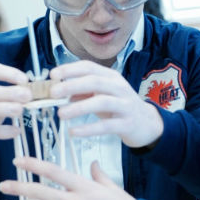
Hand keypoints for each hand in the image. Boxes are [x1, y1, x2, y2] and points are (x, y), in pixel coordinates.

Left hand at [47, 61, 163, 148]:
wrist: (147, 124)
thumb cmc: (120, 107)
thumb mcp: (101, 95)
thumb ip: (83, 92)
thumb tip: (61, 92)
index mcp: (111, 77)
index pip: (89, 67)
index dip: (70, 69)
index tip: (53, 75)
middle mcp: (119, 87)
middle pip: (94, 81)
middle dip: (71, 85)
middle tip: (53, 93)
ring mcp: (125, 105)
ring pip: (101, 102)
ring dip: (78, 107)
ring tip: (61, 114)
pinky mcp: (127, 123)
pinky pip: (106, 125)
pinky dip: (88, 128)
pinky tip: (74, 131)